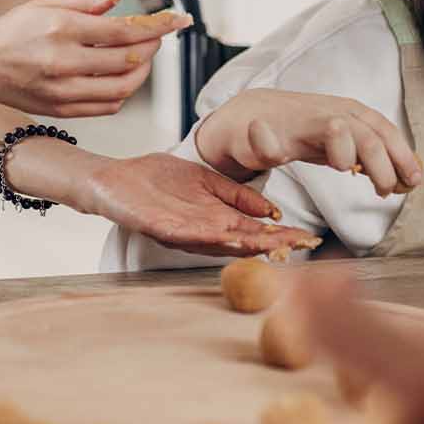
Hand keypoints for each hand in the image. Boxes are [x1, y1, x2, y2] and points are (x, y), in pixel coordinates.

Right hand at [0, 0, 189, 117]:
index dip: (159, 26)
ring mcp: (62, 91)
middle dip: (153, 47)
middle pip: (129, 60)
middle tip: (157, 37)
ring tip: (142, 58)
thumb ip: (89, 0)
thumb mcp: (48, 2)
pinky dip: (122, 93)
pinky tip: (121, 77)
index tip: (179, 21)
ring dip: (141, 73)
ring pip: (122, 88)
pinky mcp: (59, 111)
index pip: (125, 31)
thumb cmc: (13, 28)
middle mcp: (63, 62)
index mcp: (62, 29)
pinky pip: (106, 107)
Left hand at [79, 152, 318, 256]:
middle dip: (272, 244)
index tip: (309, 237)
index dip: (281, 235)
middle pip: (242, 240)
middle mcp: (201, 231)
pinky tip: (230, 236)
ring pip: (219, 242)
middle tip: (300, 245)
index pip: (255, 229)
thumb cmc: (156, 179)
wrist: (114, 177)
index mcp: (214, 218)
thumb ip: (237, 195)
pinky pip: (188, 235)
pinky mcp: (160, 228)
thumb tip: (272, 211)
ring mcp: (181, 232)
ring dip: (246, 245)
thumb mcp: (205, 180)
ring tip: (273, 245)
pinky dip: (209, 237)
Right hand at [194, 88, 422, 194]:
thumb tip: (405, 179)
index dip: (402, 156)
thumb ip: (370, 157)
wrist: (250, 115)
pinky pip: (268, 146)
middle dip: (381, 166)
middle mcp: (327, 113)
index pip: (384, 131)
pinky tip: (278, 157)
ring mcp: (295, 122)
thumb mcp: (343, 139)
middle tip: (383, 191)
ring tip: (346, 171)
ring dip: (345, 153)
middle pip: (365, 136)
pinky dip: (271, 150)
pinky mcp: (260, 134)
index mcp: (350, 113)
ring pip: (333, 130)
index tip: (413, 181)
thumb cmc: (304, 130)